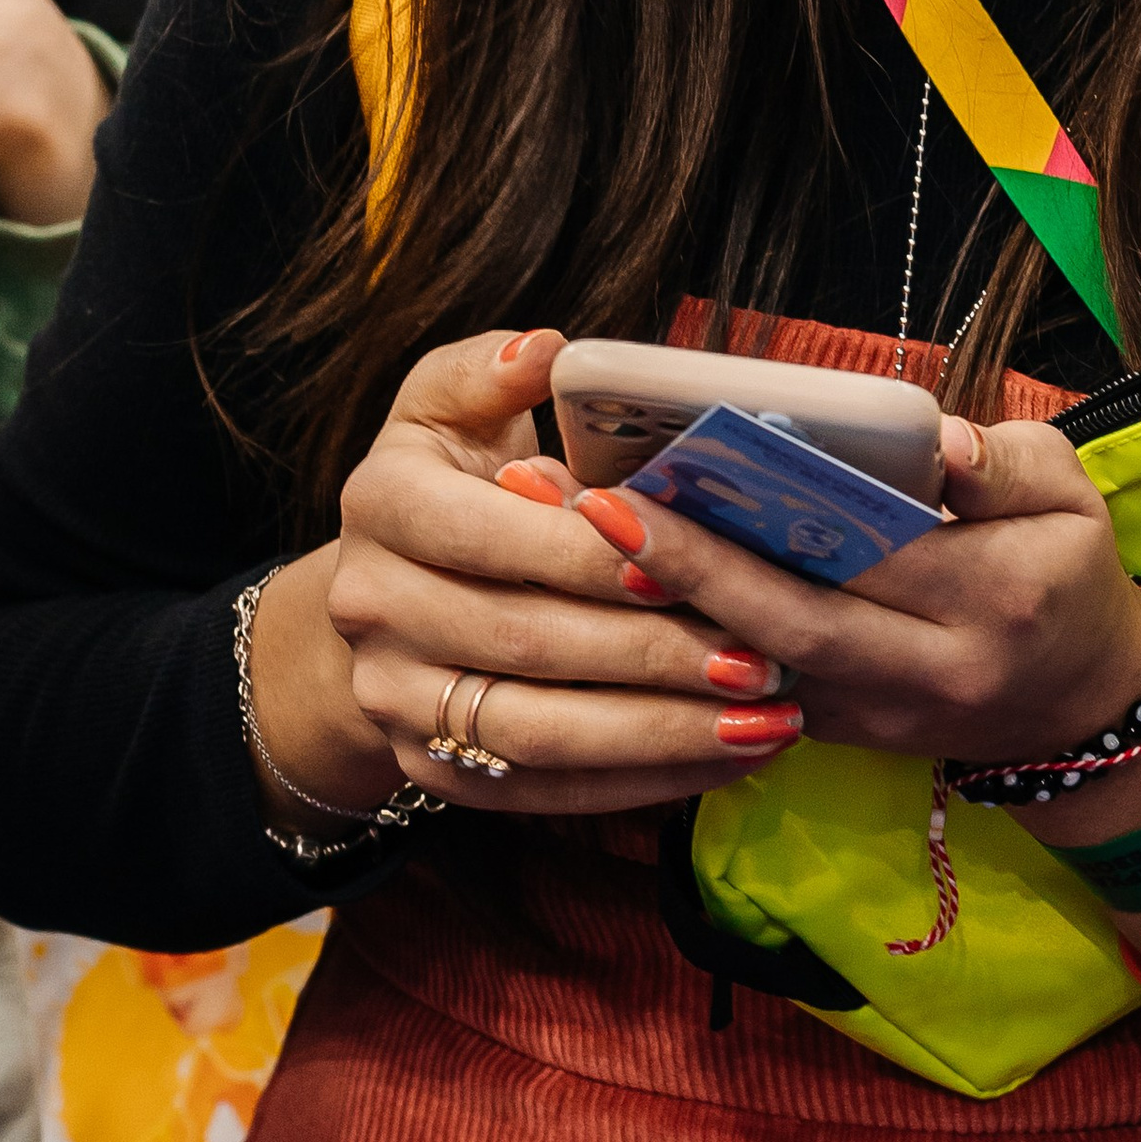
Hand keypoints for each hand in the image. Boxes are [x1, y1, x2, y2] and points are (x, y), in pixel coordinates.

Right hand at [246, 330, 806, 828]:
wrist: (388, 594)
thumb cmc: (456, 478)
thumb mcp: (452, 406)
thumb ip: (491, 370)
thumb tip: (542, 349)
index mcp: (381, 503)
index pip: (489, 535)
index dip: (588, 554)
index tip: (684, 564)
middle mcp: (372, 608)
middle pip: (524, 642)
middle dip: (651, 653)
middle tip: (761, 657)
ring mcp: (395, 700)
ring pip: (537, 733)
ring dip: (661, 733)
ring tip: (768, 718)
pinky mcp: (434, 769)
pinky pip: (545, 792)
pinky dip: (643, 782)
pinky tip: (730, 758)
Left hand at [575, 422, 1140, 984]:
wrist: (1084, 715)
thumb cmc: (1072, 576)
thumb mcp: (1073, 498)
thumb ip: (1006, 461)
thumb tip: (936, 440)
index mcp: (990, 599)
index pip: (870, 556)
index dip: (777, 516)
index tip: (689, 464)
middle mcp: (925, 671)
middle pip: (786, 626)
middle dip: (686, 569)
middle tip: (592, 509)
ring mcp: (876, 716)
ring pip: (753, 670)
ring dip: (663, 613)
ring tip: (576, 546)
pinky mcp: (841, 734)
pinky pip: (748, 694)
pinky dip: (682, 646)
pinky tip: (615, 596)